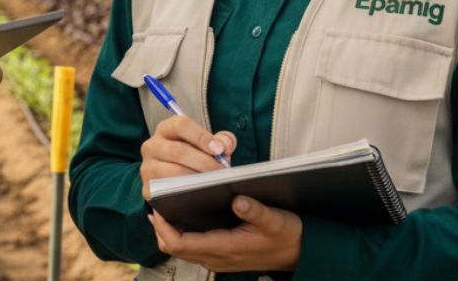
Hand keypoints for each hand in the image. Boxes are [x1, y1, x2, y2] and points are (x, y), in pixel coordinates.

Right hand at [139, 115, 235, 199]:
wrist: (175, 182)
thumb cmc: (193, 158)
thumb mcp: (207, 146)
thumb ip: (221, 141)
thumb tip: (225, 144)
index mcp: (166, 129)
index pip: (181, 125)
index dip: (202, 136)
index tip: (220, 149)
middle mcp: (152, 146)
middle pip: (178, 151)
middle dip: (204, 162)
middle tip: (221, 172)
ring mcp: (148, 168)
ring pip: (173, 172)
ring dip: (196, 179)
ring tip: (213, 183)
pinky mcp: (148, 189)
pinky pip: (168, 192)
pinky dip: (187, 193)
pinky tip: (200, 194)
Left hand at [148, 196, 301, 271]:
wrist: (300, 253)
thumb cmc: (287, 236)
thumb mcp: (276, 220)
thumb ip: (256, 211)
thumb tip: (238, 199)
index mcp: (225, 248)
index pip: (179, 243)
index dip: (163, 227)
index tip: (157, 207)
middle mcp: (217, 257)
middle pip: (174, 247)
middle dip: (161, 227)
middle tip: (157, 203)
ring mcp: (218, 257)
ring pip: (182, 248)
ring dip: (170, 229)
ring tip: (167, 204)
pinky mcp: (221, 254)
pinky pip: (192, 246)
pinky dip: (182, 232)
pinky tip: (184, 212)